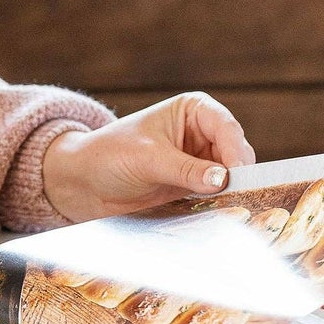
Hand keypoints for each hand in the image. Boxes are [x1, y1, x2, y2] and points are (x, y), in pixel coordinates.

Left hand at [41, 92, 255, 222]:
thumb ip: (186, 169)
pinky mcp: (194, 185)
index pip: (225, 127)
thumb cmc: (109, 155)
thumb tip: (224, 179)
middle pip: (235, 152)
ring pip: (232, 176)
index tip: (234, 175)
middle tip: (238, 196)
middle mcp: (202, 132)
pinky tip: (220, 213)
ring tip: (230, 207)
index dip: (234, 150)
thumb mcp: (148, 158)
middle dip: (238, 173)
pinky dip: (222, 202)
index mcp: (193, 110)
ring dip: (232, 190)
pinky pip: (218, 194)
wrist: (84, 182)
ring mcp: (200, 160)